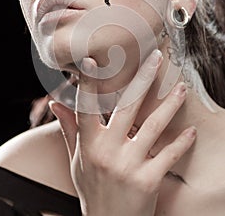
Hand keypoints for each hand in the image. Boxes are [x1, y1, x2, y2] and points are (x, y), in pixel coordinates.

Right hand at [50, 50, 196, 215]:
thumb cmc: (92, 188)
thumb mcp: (77, 160)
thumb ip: (70, 129)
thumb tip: (56, 103)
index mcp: (89, 144)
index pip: (86, 106)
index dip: (88, 83)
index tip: (92, 60)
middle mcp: (107, 151)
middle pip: (127, 107)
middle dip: (143, 79)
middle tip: (157, 58)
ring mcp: (128, 166)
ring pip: (153, 127)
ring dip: (169, 105)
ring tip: (181, 89)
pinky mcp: (148, 181)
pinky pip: (168, 155)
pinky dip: (181, 142)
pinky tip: (190, 131)